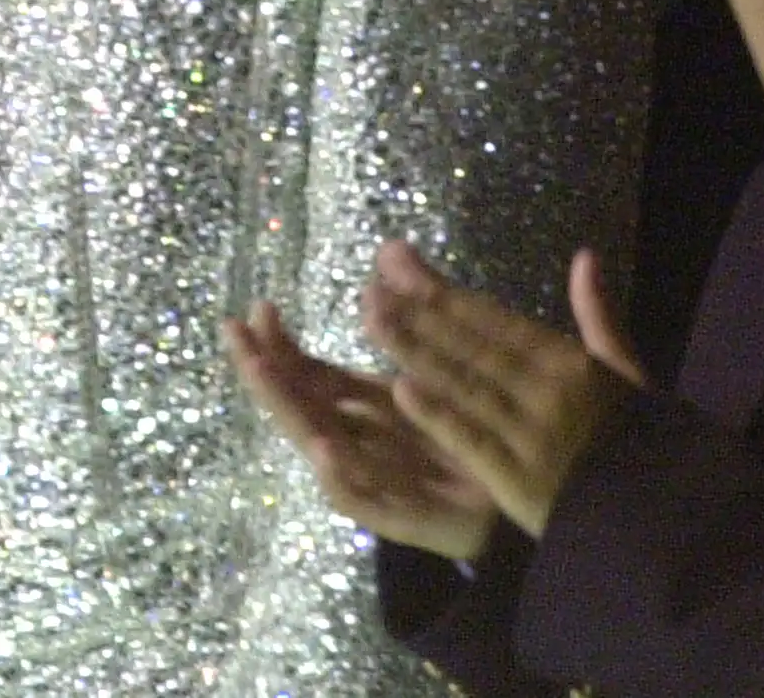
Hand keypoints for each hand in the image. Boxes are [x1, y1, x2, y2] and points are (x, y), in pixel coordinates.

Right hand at [227, 299, 500, 558]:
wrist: (525, 509)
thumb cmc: (476, 438)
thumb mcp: (444, 370)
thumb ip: (415, 317)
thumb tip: (390, 247)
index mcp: (369, 410)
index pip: (311, 376)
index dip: (282, 347)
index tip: (259, 309)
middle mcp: (365, 443)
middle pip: (304, 410)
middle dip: (267, 376)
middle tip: (239, 341)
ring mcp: (382, 483)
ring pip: (322, 450)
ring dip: (291, 415)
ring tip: (265, 379)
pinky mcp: (411, 517)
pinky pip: (366, 503)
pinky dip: (340, 480)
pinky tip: (327, 453)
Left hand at [364, 243, 639, 539]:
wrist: (663, 519)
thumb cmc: (642, 443)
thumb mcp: (626, 374)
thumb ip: (598, 316)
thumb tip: (584, 256)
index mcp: (572, 362)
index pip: (495, 318)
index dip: (442, 291)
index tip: (398, 265)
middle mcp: (548, 390)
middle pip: (471, 344)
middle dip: (418, 312)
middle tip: (368, 285)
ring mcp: (531, 435)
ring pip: (465, 385)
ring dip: (415, 351)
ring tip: (371, 321)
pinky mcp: (519, 481)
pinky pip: (473, 442)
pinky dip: (439, 416)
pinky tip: (400, 391)